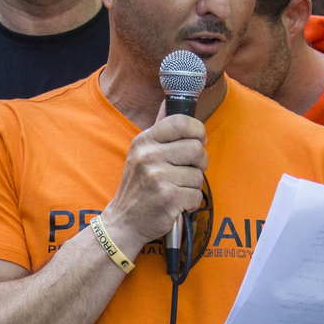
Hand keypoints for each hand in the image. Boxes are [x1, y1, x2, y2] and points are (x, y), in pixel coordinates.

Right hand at [100, 104, 206, 249]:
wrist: (124, 221)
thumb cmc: (137, 186)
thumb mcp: (140, 153)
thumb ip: (158, 129)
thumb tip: (169, 102)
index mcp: (144, 141)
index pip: (181, 122)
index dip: (197, 129)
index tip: (198, 139)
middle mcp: (149, 157)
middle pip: (197, 148)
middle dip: (200, 161)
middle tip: (189, 170)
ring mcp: (158, 178)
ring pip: (199, 175)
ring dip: (193, 185)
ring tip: (176, 189)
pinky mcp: (168, 199)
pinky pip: (196, 195)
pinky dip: (190, 203)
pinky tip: (176, 203)